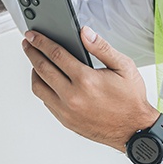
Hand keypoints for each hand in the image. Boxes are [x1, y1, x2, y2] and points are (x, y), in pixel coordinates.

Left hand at [22, 26, 159, 151]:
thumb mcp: (123, 67)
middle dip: (32, 52)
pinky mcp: (65, 120)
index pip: (55, 54)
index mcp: (86, 80)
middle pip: (42, 69)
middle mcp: (72, 96)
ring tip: (35, 62)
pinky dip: (43, 88)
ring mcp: (67, 111)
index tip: (33, 35)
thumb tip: (85, 33)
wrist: (134, 130)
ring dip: (33, 72)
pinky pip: (45, 102)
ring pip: (39, 87)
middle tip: (28, 43)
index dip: (41, 42)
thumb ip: (102, 47)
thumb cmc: (131, 100)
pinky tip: (46, 81)